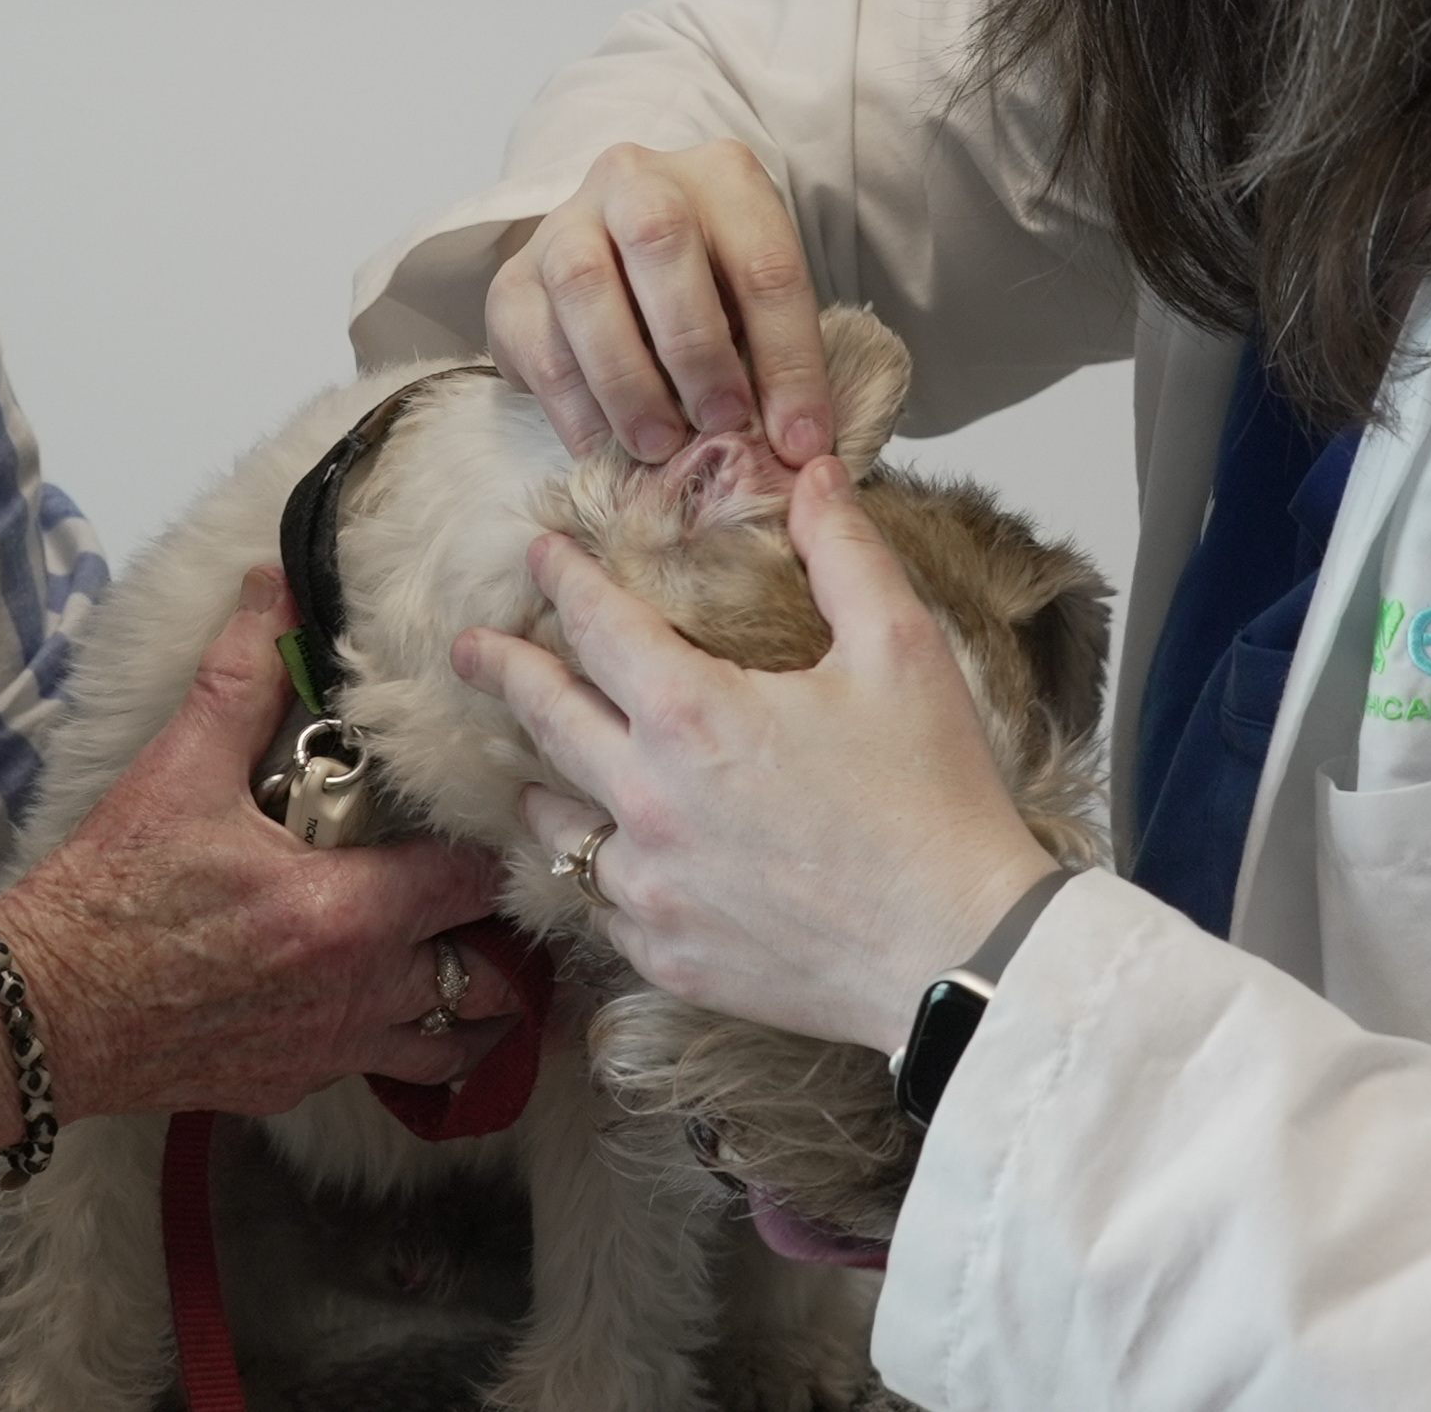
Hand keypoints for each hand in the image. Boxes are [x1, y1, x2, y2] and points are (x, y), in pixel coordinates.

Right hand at [0, 569, 522, 1117]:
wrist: (39, 1011)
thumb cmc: (109, 894)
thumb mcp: (179, 771)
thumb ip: (243, 674)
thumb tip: (275, 584)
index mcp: (346, 911)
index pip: (476, 881)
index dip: (496, 849)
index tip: (496, 820)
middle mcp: (357, 993)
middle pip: (493, 980)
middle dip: (505, 940)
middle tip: (498, 898)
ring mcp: (330, 1052)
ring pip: (455, 1048)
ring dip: (473, 1007)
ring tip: (470, 961)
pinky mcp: (293, 1087)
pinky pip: (384, 1072)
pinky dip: (404, 1042)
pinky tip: (383, 999)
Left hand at [453, 457, 1058, 1054]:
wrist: (962, 955)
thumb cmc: (936, 803)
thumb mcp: (902, 652)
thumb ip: (845, 552)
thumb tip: (814, 474)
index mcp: (693, 716)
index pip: (595, 625)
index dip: (563, 580)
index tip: (540, 555)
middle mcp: (648, 801)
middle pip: (545, 719)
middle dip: (501, 673)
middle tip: (468, 651)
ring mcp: (650, 886)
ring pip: (557, 821)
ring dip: (543, 779)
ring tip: (536, 764)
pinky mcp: (667, 954)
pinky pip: (601, 901)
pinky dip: (596, 870)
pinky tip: (609, 857)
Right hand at [488, 139, 834, 466]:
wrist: (613, 268)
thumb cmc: (706, 292)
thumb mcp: (752, 305)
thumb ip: (770, 357)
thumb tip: (793, 447)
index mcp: (721, 176)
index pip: (764, 261)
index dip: (789, 359)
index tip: (798, 441)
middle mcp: (636, 180)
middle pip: (660, 238)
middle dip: (696, 345)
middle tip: (719, 423)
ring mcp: (564, 224)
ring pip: (583, 284)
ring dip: (627, 378)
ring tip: (658, 445)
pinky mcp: (512, 280)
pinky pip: (536, 341)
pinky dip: (575, 407)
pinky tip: (605, 449)